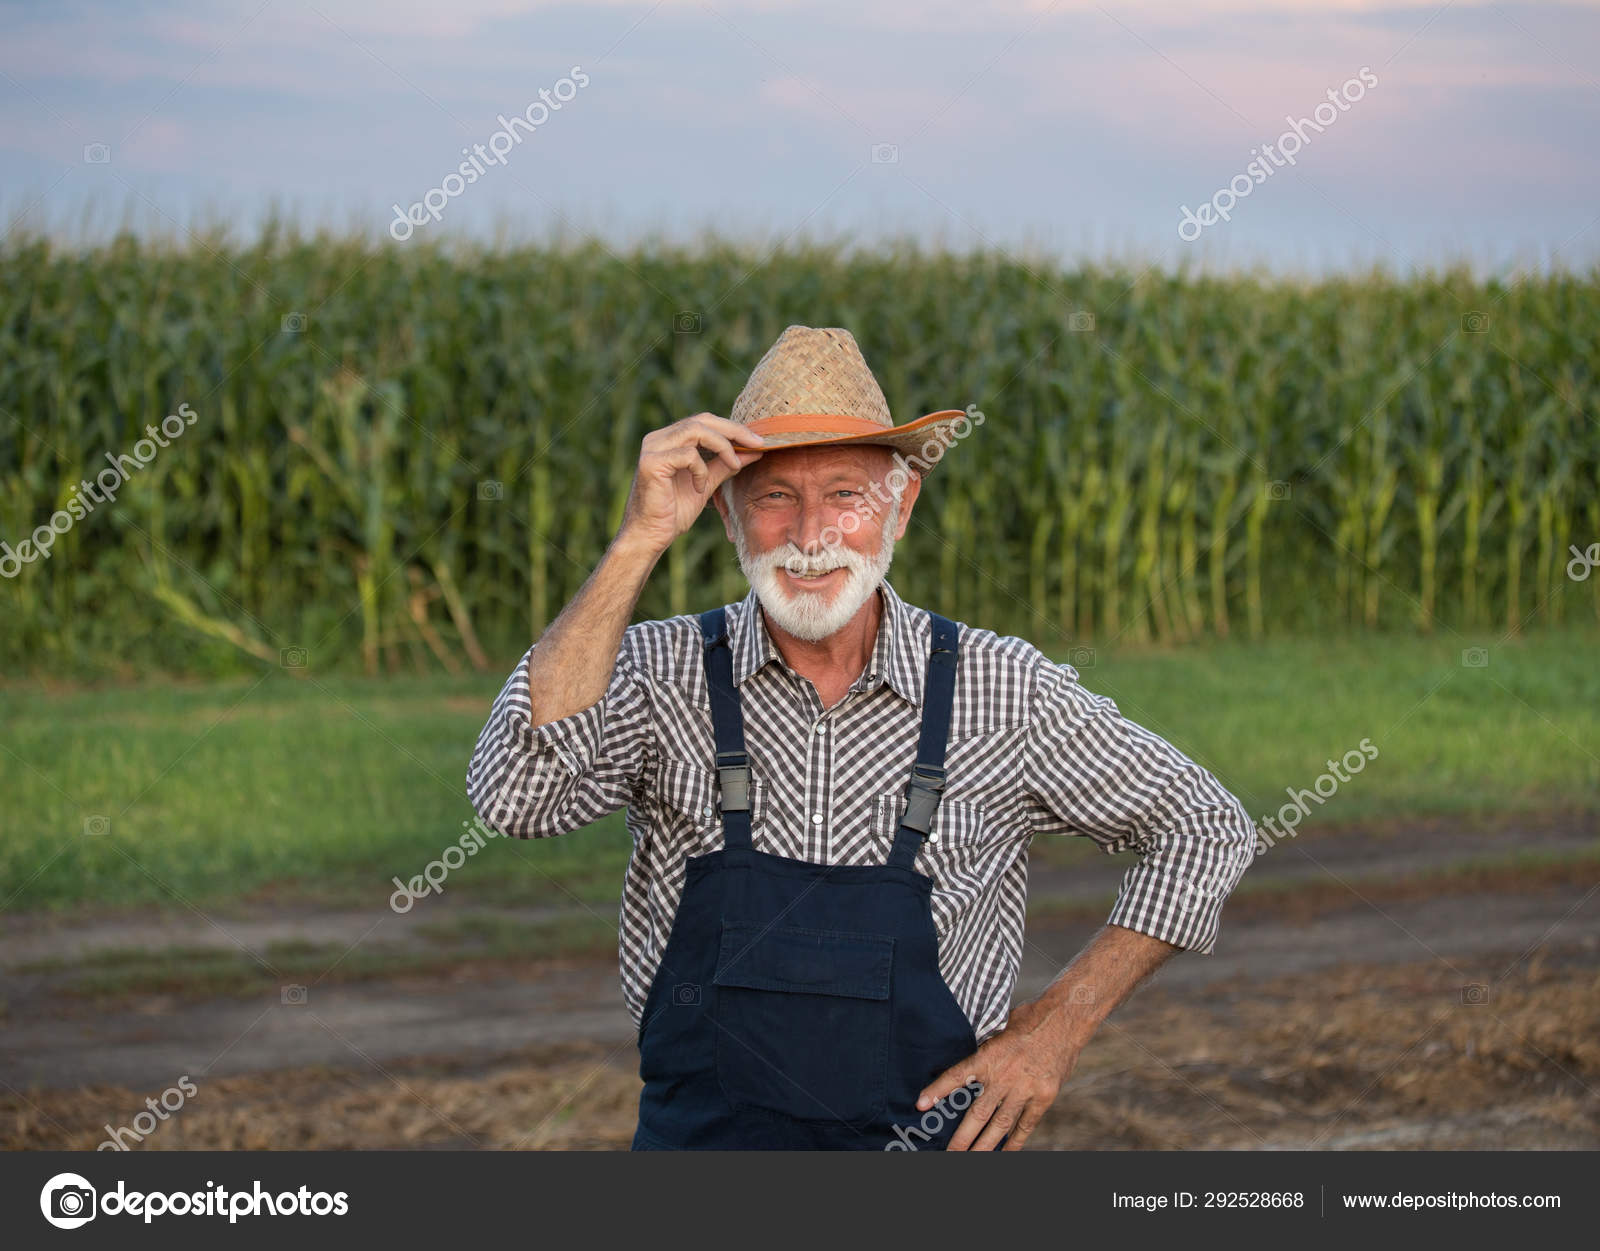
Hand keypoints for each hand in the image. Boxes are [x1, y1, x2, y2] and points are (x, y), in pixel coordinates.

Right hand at [617, 413, 764, 555]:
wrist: (650, 536)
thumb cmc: (674, 512)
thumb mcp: (706, 483)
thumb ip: (725, 465)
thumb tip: (753, 451)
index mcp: (668, 439)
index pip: (704, 422)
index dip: (732, 428)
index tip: (757, 440)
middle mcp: (657, 438)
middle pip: (702, 420)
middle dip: (733, 430)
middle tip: (757, 443)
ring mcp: (652, 448)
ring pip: (696, 430)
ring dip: (722, 446)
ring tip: (734, 464)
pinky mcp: (651, 462)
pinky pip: (687, 454)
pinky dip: (701, 470)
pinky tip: (699, 488)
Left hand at [916, 995, 1087, 1150]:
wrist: (1065, 1019)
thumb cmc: (1031, 1018)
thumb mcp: (1000, 1026)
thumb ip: (987, 1049)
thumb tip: (974, 1061)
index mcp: (988, 1056)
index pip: (956, 1076)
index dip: (937, 1091)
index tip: (920, 1105)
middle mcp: (1004, 1076)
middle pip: (977, 1114)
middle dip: (961, 1138)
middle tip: (949, 1154)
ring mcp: (1024, 1089)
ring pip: (999, 1126)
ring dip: (984, 1147)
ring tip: (971, 1160)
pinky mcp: (1043, 1097)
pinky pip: (1025, 1125)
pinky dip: (1014, 1141)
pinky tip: (1005, 1154)